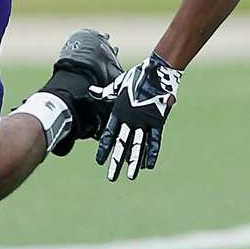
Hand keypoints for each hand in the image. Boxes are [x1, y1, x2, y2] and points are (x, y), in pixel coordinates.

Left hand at [95, 53, 180, 181]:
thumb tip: (91, 91)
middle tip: (111, 177)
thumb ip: (106, 93)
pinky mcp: (158, 121)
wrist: (157, 71)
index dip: (104, 148)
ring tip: (130, 176)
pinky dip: (152, 153)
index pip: (109, 134)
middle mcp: (130, 119)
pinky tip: (148, 166)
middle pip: (122, 144)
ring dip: (133, 162)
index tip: (99, 161)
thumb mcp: (119, 85)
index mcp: (119, 112)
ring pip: (137, 145)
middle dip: (116, 162)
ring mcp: (144, 121)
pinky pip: (154, 140)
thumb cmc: (137, 77)